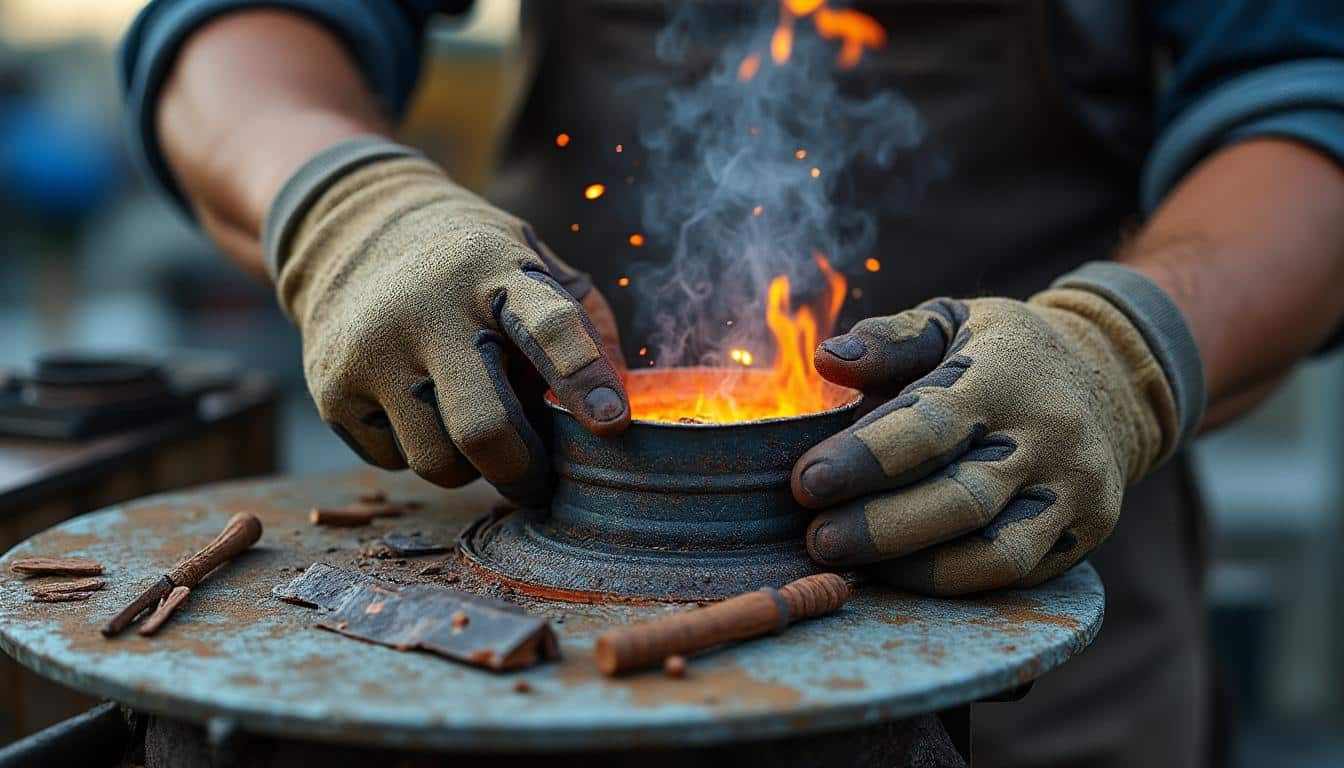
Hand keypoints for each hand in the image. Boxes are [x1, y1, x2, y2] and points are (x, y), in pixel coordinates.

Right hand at [276, 155, 628, 504]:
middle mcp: (427, 309)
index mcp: (495, 270)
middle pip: (484, 427)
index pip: (549, 327)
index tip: (613, 424)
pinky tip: (414, 405)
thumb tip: (618, 410)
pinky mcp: (332, 390)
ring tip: (467, 417)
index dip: (584, 380)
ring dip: (468, 463)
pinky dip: (418, 451)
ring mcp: (372, 352)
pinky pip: (394, 463)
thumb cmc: (471, 265)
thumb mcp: (534, 264)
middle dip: (523, 470)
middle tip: (539, 482)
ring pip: (438, 462)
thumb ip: (587, 325)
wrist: (352, 230)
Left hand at [792, 291, 1178, 594]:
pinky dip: (954, 583)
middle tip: (818, 539)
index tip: (806, 481)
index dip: (863, 459)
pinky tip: (902, 574)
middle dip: (879, 528)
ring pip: (994, 553)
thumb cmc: (999, 352)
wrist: (1108, 374)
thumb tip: (829, 359)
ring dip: (915, 569)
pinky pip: (1017, 575)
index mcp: (1003, 376)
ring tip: (855, 565)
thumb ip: (890, 340)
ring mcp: (1075, 488)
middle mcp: (1048, 435)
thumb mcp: (949, 322)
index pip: (928, 426)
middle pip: (960, 500)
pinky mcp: (1087, 530)